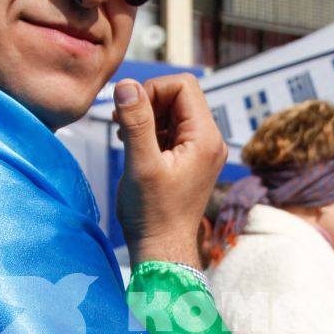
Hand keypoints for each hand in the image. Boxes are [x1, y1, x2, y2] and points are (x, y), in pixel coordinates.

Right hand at [113, 75, 226, 268]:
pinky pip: (170, 130)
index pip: (183, 86)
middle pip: (178, 96)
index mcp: (205, 138)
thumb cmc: (153, 214)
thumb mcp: (141, 164)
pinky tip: (134, 147)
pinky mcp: (189, 160)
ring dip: (146, 117)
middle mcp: (209, 140)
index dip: (152, 90)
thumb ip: (136, 122)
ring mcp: (200, 150)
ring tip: (127, 138)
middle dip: (148, 103)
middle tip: (124, 125)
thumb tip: (126, 85)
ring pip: (172, 111)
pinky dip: (150, 131)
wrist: (163, 249)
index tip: (130, 112)